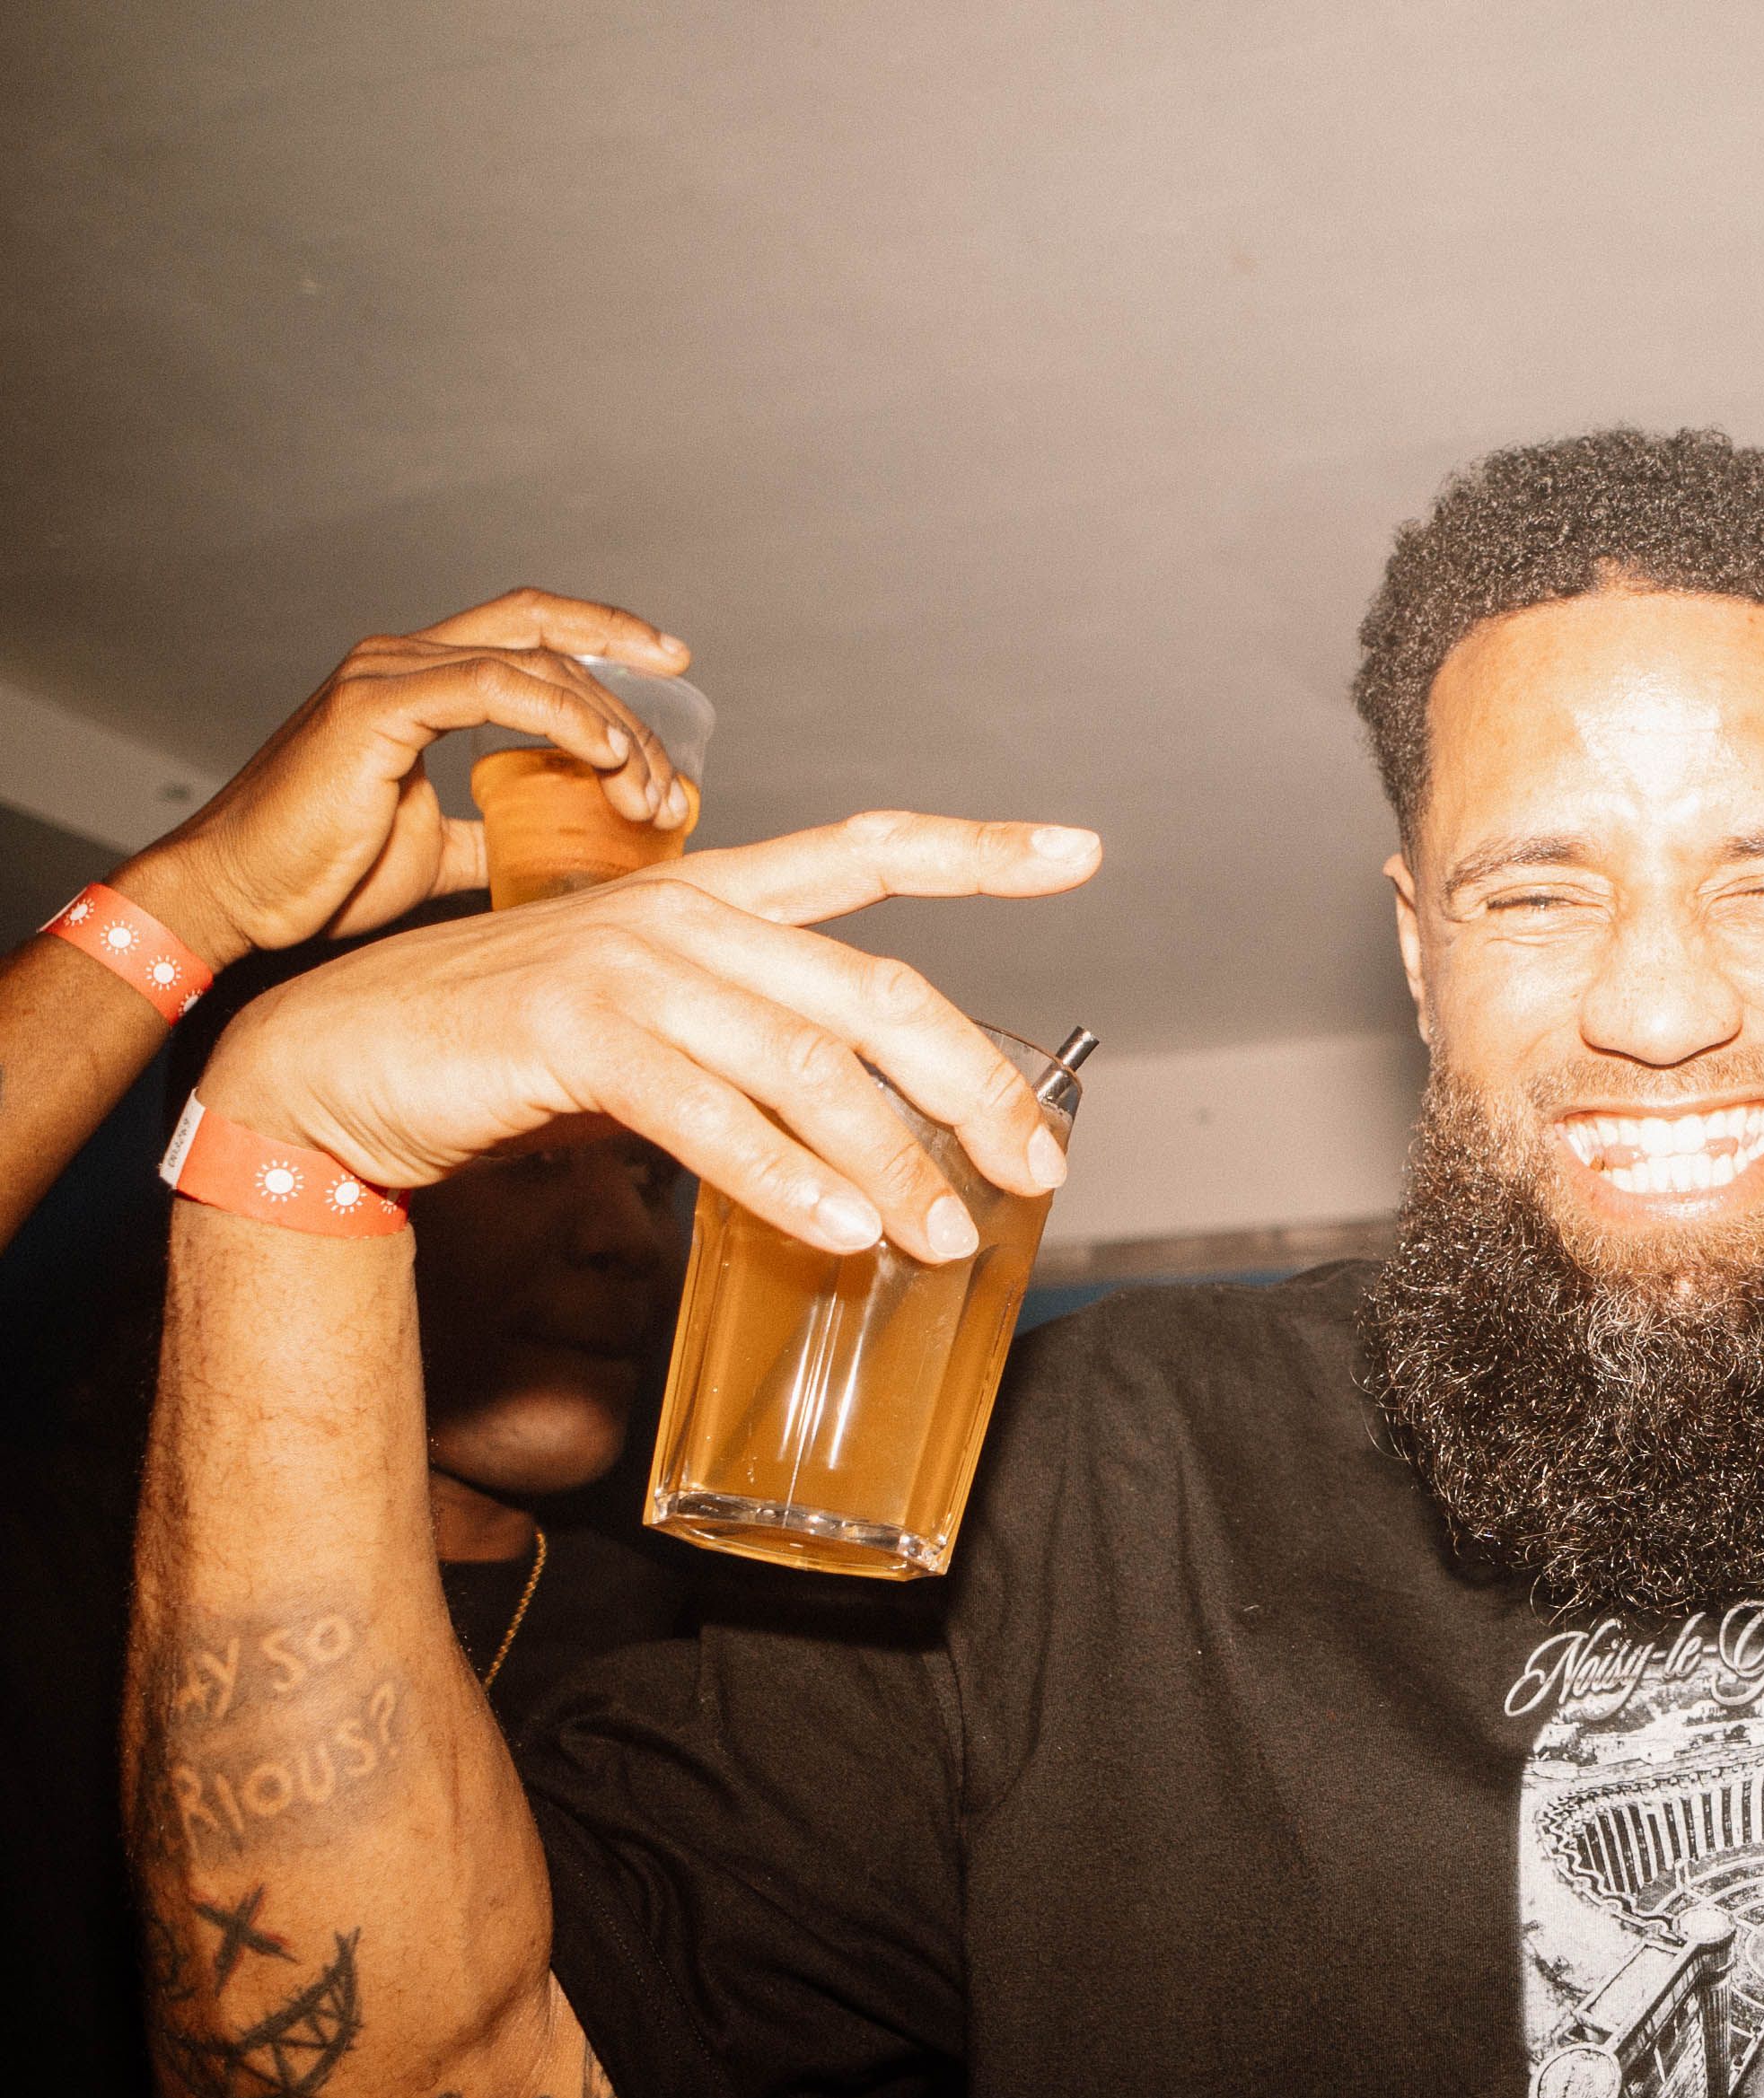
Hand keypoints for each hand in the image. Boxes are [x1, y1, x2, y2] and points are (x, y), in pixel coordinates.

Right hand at [117, 589, 692, 967]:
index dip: (606, 633)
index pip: (532, 629)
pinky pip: (490, 686)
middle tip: (669, 785)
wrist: (239, 896)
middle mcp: (404, 658)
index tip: (674, 662)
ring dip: (608, 729)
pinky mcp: (375, 706)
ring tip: (646, 795)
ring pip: (536, 667)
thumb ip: (496, 827)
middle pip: (550, 644)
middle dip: (628, 709)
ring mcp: (388, 674)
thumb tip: (563, 846)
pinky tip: (604, 757)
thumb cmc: (323, 873)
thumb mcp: (440, 849)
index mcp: (421, 679)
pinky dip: (559, 716)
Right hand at [197, 812, 1101, 1262]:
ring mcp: (629, 968)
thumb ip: (751, 1053)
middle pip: (877, 993)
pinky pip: (709, 1116)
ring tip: (944, 1236)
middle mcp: (685, 916)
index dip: (982, 849)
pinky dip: (785, 1180)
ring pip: (809, 1068)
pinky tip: (840, 1232)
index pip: (868, 851)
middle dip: (975, 1084)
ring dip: (892, 1163)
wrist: (335, 1065)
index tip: (1083, 851)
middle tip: (1036, 1164)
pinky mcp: (574, 1033)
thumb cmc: (503, 1054)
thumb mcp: (650, 1032)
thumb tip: (864, 1139)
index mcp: (710, 897)